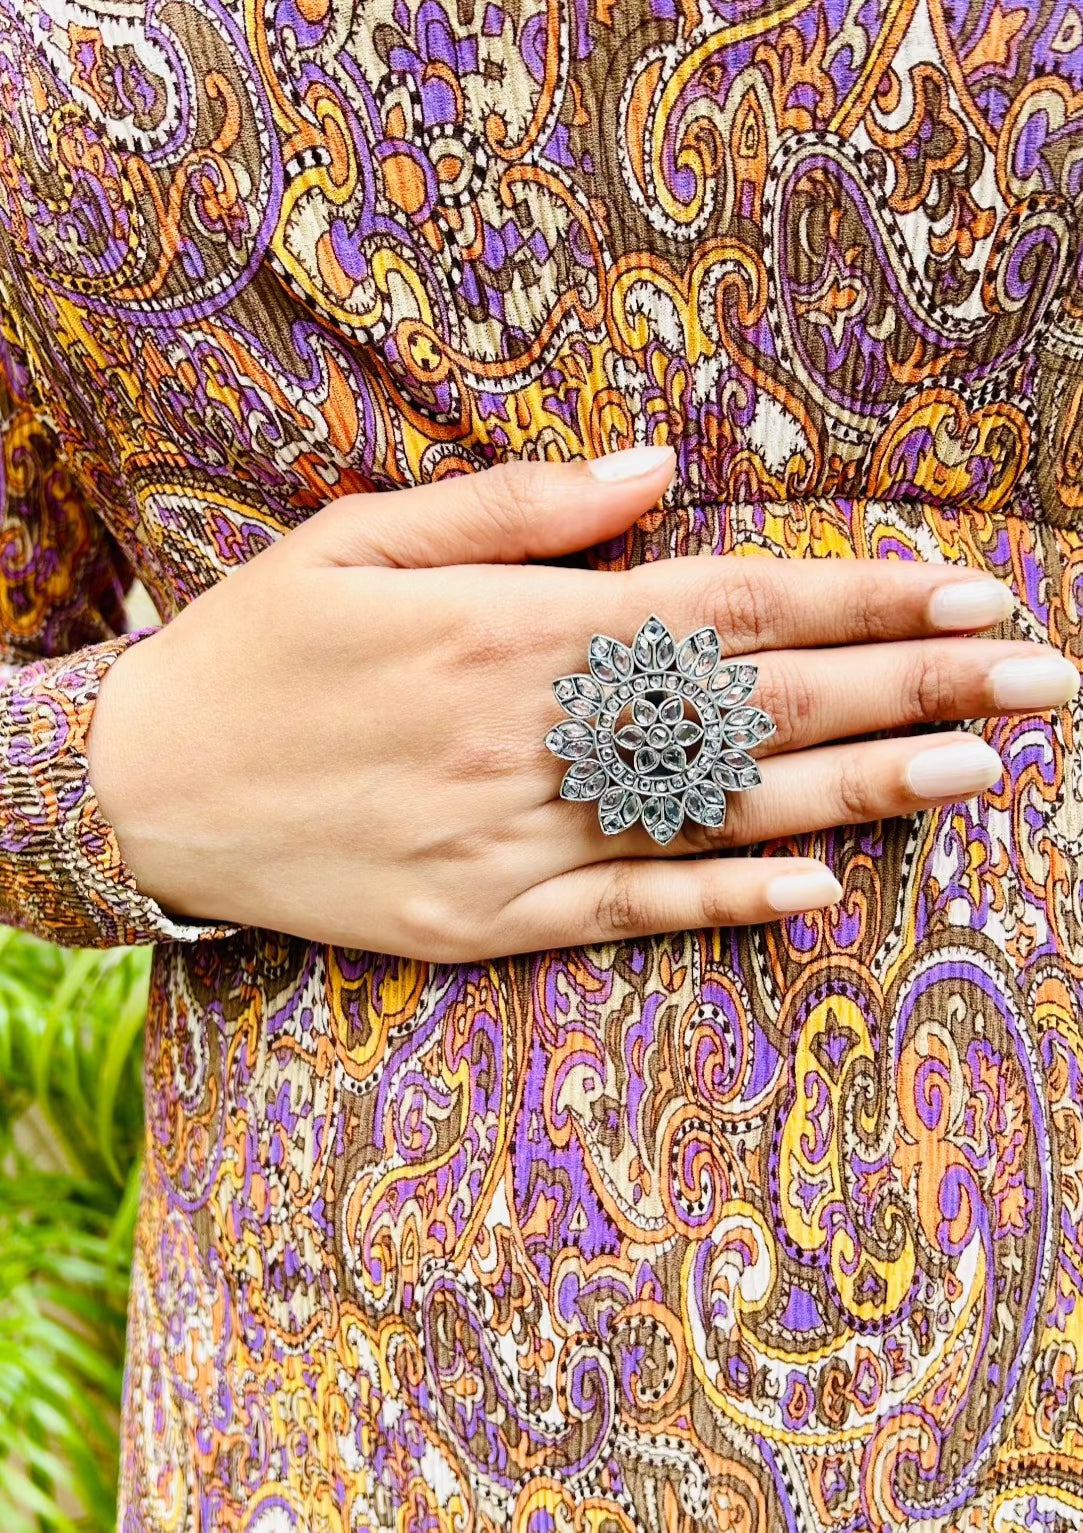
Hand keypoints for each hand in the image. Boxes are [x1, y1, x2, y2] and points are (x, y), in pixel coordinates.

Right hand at [87, 445, 1078, 959]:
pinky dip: (727, 906)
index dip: (859, 602)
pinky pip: (628, 911)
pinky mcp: (486, 920)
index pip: (725, 607)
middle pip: (754, 709)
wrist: (150, 789)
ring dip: (860, 795)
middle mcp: (531, 734)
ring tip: (983, 774)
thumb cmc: (260, 649)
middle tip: (1040, 681)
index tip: (972, 594)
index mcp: (510, 629)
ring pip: (717, 816)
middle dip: (910, 688)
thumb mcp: (364, 539)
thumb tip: (662, 471)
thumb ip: (519, 507)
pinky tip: (823, 897)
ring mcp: (514, 837)